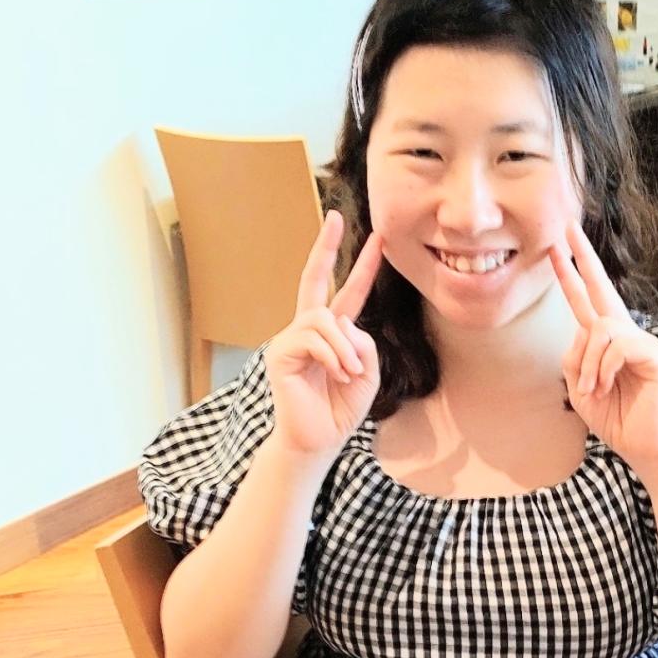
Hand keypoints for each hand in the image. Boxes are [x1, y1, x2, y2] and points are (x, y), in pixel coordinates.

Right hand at [262, 210, 382, 458]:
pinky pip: (312, 339)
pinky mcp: (280, 353)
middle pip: (314, 279)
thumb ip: (363, 341)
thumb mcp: (367, 370)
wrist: (319, 439)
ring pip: (323, 319)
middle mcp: (308, 329)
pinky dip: (332, 356)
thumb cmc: (341, 407)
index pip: (347, 292)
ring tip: (351, 374)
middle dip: (325, 247)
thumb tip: (341, 322)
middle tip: (335, 217)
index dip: (361, 265)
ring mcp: (290, 339)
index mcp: (332, 333)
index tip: (377, 238)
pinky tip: (337, 375)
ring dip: (344, 347)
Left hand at [549, 222, 657, 482]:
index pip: (585, 300)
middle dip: (583, 258)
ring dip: (587, 364)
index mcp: (604, 341)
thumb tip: (585, 332)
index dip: (571, 274)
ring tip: (592, 390)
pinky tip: (606, 387)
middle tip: (566, 229)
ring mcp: (642, 342)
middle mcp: (624, 334)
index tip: (557, 247)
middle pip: (601, 288)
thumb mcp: (579, 387)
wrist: (642, 447)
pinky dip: (602, 370)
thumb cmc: (614, 417)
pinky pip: (617, 346)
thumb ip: (573, 357)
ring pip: (599, 329)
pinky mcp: (656, 355)